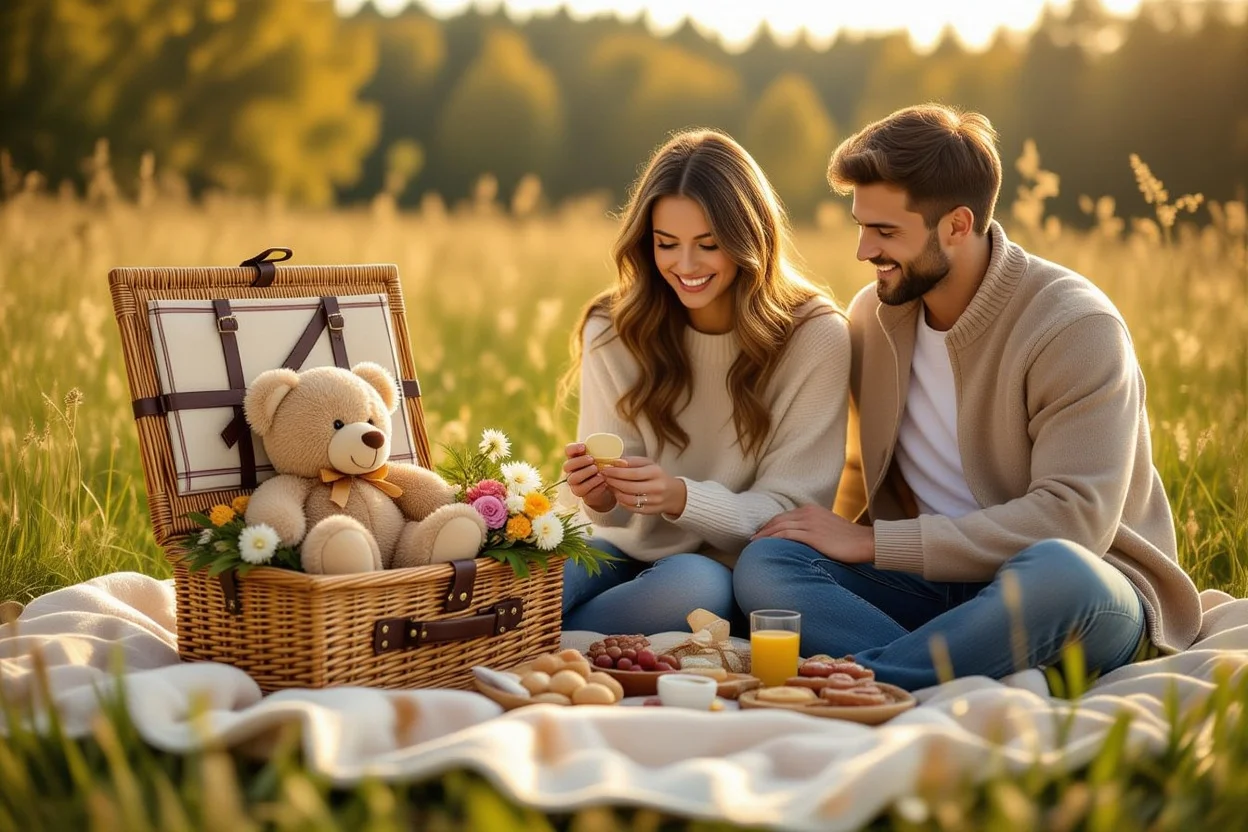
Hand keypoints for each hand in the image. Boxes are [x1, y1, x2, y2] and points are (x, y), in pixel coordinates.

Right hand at [562, 442, 614, 512]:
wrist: (605, 487)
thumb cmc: (604, 469)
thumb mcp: (606, 461)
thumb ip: (611, 459)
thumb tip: (624, 463)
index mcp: (576, 457)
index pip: (568, 450)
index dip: (574, 448)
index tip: (584, 447)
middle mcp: (571, 469)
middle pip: (567, 465)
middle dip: (580, 461)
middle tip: (592, 460)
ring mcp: (573, 481)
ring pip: (573, 478)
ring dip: (586, 473)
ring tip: (597, 470)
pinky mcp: (578, 491)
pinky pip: (581, 488)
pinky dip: (592, 483)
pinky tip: (601, 480)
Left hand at [600, 456, 686, 516]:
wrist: (674, 494)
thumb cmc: (658, 476)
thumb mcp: (649, 463)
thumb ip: (632, 461)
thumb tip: (615, 462)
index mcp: (656, 473)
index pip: (632, 473)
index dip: (616, 472)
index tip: (605, 469)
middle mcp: (656, 487)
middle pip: (629, 487)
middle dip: (613, 481)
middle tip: (604, 477)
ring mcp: (654, 501)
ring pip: (629, 499)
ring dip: (615, 492)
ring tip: (610, 485)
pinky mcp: (650, 511)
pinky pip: (631, 508)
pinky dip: (621, 501)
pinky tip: (618, 494)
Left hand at [753, 506, 874, 563]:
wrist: (866, 542)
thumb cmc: (850, 540)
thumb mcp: (829, 529)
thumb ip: (814, 529)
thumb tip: (803, 541)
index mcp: (811, 509)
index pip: (784, 516)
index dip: (770, 525)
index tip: (761, 534)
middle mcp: (808, 513)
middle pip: (778, 520)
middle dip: (763, 529)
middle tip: (752, 540)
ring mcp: (809, 523)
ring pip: (779, 527)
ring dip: (764, 535)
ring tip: (754, 544)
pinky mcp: (812, 535)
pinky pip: (785, 535)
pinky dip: (771, 539)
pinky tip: (764, 546)